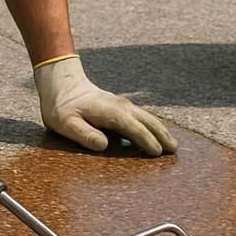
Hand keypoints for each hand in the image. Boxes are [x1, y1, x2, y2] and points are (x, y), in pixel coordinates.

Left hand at [33, 55, 177, 155]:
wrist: (61, 83)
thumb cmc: (61, 107)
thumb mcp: (65, 123)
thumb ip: (84, 134)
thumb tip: (104, 145)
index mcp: (109, 112)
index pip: (133, 128)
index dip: (146, 140)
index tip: (158, 153)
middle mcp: (120, 107)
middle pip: (146, 121)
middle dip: (161, 135)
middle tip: (174, 150)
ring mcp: (122, 105)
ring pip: (147, 117)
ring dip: (161, 129)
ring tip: (172, 144)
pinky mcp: (120, 106)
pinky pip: (141, 116)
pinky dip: (153, 125)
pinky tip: (157, 133)